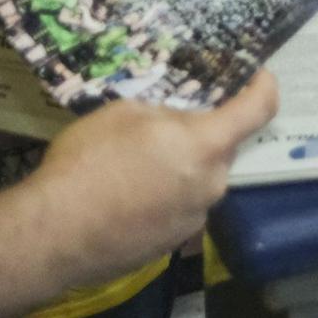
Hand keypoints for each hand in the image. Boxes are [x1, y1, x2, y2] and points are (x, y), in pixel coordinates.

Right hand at [23, 71, 278, 292]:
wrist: (53, 233)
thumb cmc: (89, 162)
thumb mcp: (126, 112)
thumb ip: (165, 112)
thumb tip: (176, 119)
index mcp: (207, 144)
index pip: (259, 109)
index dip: (264, 87)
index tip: (258, 75)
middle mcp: (212, 183)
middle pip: (223, 146)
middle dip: (203, 132)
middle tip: (166, 123)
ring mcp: (195, 217)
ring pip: (200, 178)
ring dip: (182, 165)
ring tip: (137, 162)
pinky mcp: (174, 242)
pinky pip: (182, 205)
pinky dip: (166, 194)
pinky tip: (130, 194)